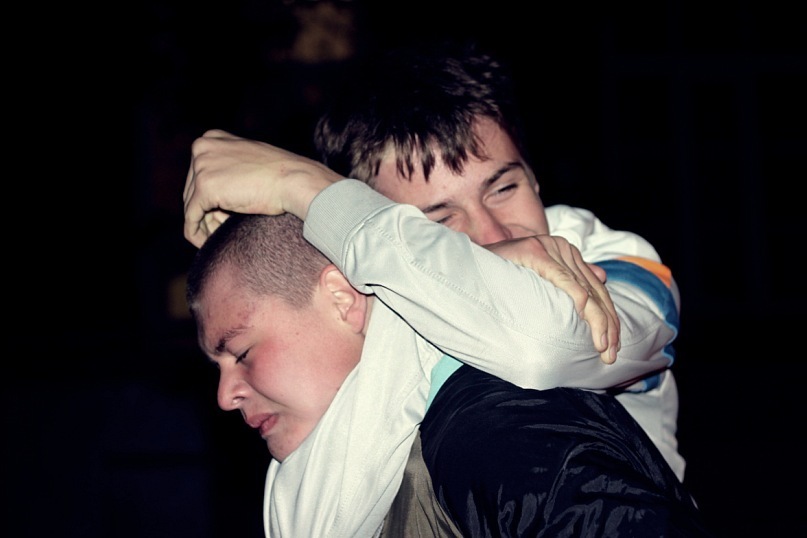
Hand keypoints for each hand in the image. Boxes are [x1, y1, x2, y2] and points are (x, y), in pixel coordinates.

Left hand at [183, 129, 343, 247]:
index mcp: (211, 138)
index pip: (199, 174)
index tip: (220, 213)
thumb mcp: (248, 163)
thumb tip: (210, 201)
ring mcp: (202, 166)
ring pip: (191, 205)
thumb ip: (229, 170)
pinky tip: (205, 243)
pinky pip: (191, 218)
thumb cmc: (280, 175)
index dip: (208, 197)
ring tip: (223, 233)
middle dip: (207, 211)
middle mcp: (202, 147)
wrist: (294, 180)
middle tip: (225, 225)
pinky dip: (197, 233)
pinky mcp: (204, 188)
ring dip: (206, 222)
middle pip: (192, 189)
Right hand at [486, 235, 619, 363]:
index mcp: (565, 253)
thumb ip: (570, 279)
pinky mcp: (536, 252)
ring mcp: (549, 248)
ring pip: (585, 289)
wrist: (465, 267)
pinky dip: (579, 301)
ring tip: (603, 348)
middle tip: (611, 355)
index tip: (613, 348)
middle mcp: (561, 248)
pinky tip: (587, 322)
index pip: (596, 289)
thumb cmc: (498, 279)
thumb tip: (603, 277)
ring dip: (598, 322)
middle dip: (608, 326)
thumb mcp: (538, 281)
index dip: (608, 319)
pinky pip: (564, 280)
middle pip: (596, 291)